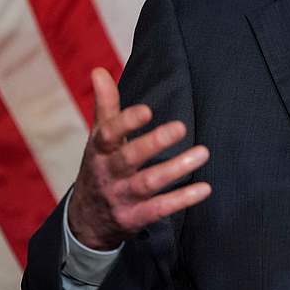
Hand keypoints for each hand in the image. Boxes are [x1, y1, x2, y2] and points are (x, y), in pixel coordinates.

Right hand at [67, 67, 211, 249]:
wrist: (86, 220)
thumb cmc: (101, 167)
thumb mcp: (98, 137)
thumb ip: (105, 105)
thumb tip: (99, 70)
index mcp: (99, 151)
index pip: (107, 135)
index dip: (125, 122)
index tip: (147, 110)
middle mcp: (109, 174)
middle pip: (129, 158)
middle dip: (154, 144)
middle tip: (181, 127)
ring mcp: (121, 198)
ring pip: (148, 183)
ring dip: (176, 169)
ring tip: (203, 153)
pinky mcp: (134, 218)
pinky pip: (159, 210)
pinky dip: (181, 199)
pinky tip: (204, 188)